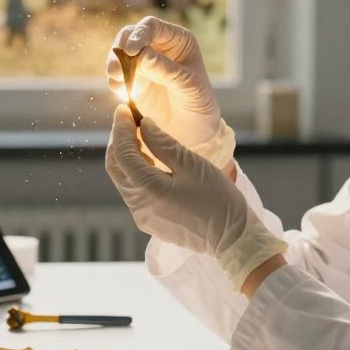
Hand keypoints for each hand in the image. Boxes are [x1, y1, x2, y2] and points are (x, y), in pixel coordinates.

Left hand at [106, 105, 285, 289]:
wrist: (233, 239)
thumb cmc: (218, 199)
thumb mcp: (192, 165)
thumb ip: (163, 143)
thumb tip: (143, 124)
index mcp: (148, 190)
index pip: (122, 154)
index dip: (120, 129)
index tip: (124, 110)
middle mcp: (139, 206)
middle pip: (116, 168)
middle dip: (119, 142)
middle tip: (129, 121)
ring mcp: (143, 217)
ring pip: (124, 181)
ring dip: (128, 158)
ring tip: (141, 138)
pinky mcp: (151, 223)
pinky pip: (135, 193)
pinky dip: (137, 174)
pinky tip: (152, 163)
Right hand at [107, 16, 221, 152]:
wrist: (193, 130)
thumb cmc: (198, 103)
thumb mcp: (187, 85)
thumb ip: (165, 70)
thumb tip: (142, 54)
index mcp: (177, 40)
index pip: (152, 26)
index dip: (139, 34)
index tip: (131, 51)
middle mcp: (158, 46)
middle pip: (129, 35)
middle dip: (120, 49)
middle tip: (115, 69)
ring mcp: (143, 63)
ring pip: (119, 54)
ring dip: (114, 65)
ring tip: (116, 79)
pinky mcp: (132, 81)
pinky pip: (116, 75)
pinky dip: (114, 81)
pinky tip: (122, 93)